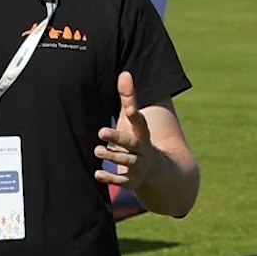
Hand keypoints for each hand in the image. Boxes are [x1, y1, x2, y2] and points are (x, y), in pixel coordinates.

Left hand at [95, 72, 154, 191]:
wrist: (159, 173)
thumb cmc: (139, 141)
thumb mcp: (134, 121)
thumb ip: (129, 99)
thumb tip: (125, 73)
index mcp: (143, 135)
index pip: (141, 125)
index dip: (135, 117)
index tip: (129, 109)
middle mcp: (142, 151)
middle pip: (132, 144)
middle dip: (118, 138)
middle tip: (101, 131)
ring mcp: (138, 167)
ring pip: (126, 162)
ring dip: (112, 156)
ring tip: (97, 150)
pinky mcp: (132, 181)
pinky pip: (122, 181)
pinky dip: (110, 179)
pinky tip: (97, 174)